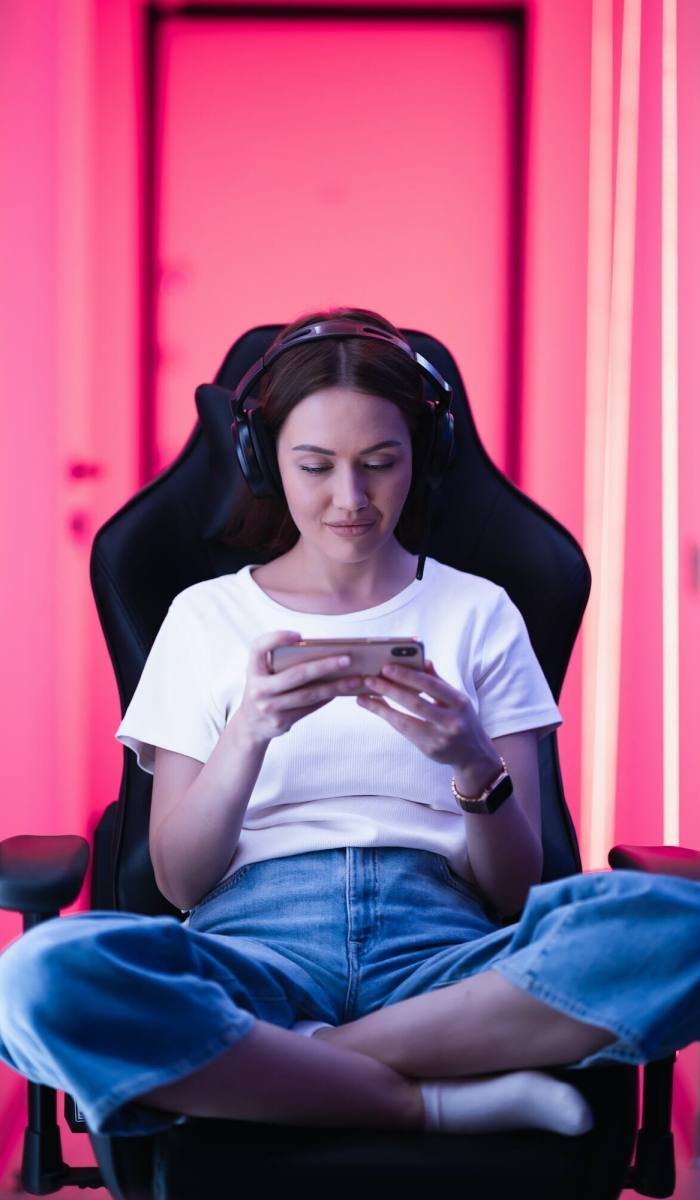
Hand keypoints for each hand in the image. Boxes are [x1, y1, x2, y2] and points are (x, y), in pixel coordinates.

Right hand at [238, 630, 364, 744]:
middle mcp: (258, 688)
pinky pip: (309, 707)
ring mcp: (269, 707)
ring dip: (335, 686)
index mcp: (253, 669)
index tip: (299, 635)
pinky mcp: (281, 721)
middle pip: (296, 674)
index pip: (259, 648)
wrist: (251, 725)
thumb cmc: (265, 689)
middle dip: (324, 666)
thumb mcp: (263, 673)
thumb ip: (280, 661)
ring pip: (308, 694)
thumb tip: (322, 653)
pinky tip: (342, 691)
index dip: (276, 639)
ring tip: (356, 679)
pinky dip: (327, 698)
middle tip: (347, 659)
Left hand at [356, 660, 496, 773]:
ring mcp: (440, 738)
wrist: (474, 754)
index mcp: (459, 702)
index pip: (431, 685)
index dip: (408, 676)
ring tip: (364, 696)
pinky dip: (388, 718)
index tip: (386, 667)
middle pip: (416, 703)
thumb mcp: (456, 699)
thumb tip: (423, 660)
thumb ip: (438, 681)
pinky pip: (404, 732)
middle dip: (390, 690)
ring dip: (382, 707)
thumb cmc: (461, 719)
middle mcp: (452, 721)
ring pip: (405, 721)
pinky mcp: (430, 750)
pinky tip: (376, 708)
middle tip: (369, 680)